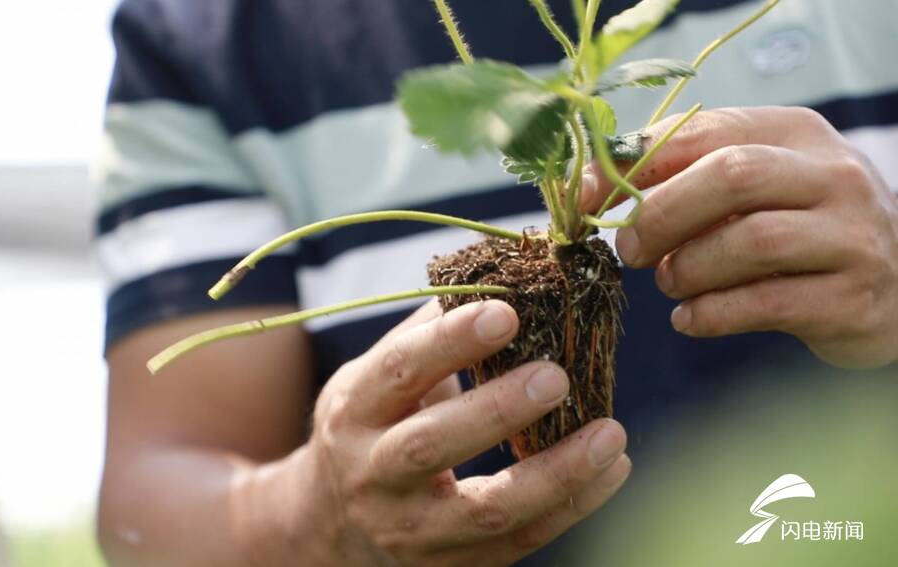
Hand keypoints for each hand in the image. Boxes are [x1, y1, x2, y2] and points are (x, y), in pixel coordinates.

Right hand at [291, 299, 630, 565]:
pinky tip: (612, 470)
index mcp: (353, 412)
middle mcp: (372, 473)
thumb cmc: (369, 429)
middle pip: (430, 446)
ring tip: (611, 434)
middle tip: (558, 376)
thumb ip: (429, 334)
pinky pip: (519, 541)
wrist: (332, 525)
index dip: (450, 341)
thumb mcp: (374, 379)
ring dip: (555, 473)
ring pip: (486, 510)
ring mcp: (410, 530)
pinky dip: (571, 506)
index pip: (399, 371)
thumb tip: (504, 272)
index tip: (506, 311)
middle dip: (497, 410)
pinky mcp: (450, 565)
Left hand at [584, 106, 897, 368]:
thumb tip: (592, 186)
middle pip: (733, 175)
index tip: (586, 196)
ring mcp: (851, 236)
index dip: (635, 164)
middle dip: (663, 214)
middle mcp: (832, 176)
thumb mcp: (755, 188)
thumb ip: (685, 178)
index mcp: (795, 134)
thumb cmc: (799, 230)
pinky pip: (768, 303)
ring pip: (753, 240)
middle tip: (629, 248)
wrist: (897, 284)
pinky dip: (712, 313)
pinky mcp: (853, 298)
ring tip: (669, 283)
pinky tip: (689, 318)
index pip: (705, 131)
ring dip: (689, 267)